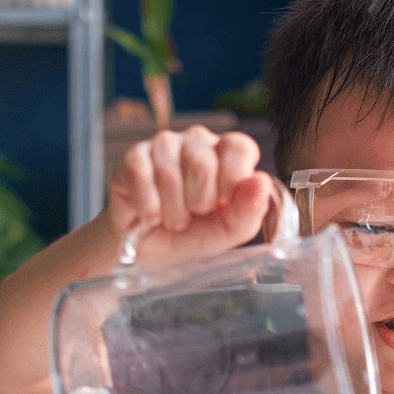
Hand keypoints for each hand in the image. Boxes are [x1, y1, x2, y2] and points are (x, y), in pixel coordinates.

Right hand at [107, 126, 273, 263]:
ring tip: (171, 219)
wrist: (147, 251)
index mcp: (227, 156)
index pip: (239, 146)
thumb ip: (247, 212)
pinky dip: (148, 208)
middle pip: (202, 163)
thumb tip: (260, 182)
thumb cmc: (190, 236)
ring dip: (172, 211)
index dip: (232, 179)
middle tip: (193, 215)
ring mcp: (164, 144)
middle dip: (198, 203)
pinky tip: (150, 215)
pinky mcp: (134, 155)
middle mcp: (198, 142)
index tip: (223, 205)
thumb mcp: (225, 233)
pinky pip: (141, 177)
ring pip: (170, 173)